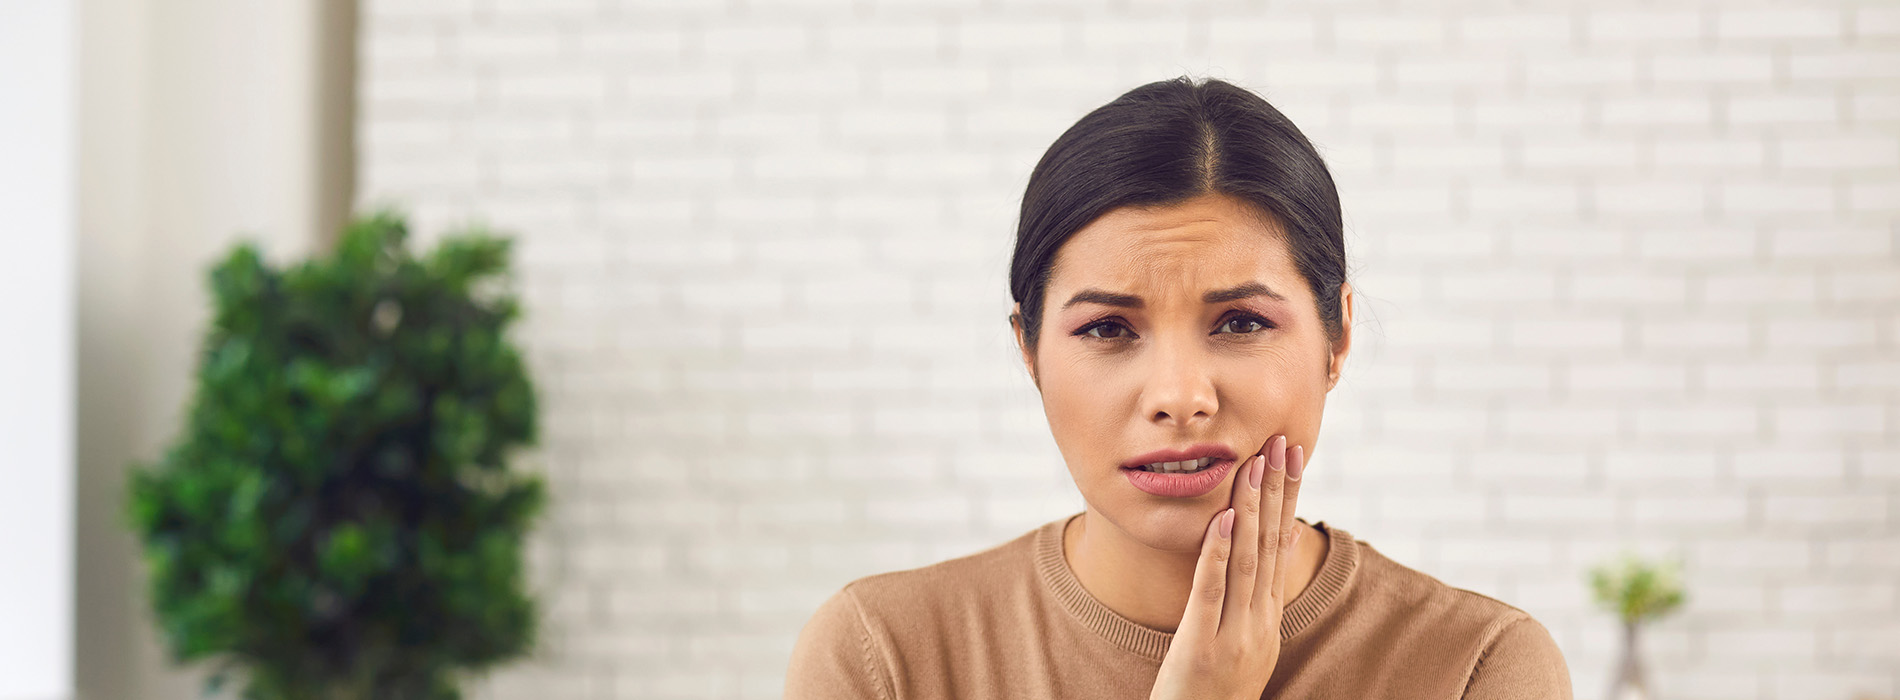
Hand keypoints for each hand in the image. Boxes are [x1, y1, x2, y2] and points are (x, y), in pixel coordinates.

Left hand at [1149, 435, 1305, 699]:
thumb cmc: (1214, 690)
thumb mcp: (1248, 638)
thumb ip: (1262, 592)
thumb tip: (1282, 537)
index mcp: (1268, 618)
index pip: (1282, 546)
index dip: (1289, 498)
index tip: (1293, 456)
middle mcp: (1259, 622)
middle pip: (1271, 545)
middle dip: (1278, 491)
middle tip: (1283, 443)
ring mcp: (1234, 634)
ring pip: (1247, 560)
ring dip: (1253, 508)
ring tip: (1255, 464)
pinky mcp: (1202, 647)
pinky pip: (1211, 592)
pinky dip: (1219, 552)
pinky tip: (1225, 518)